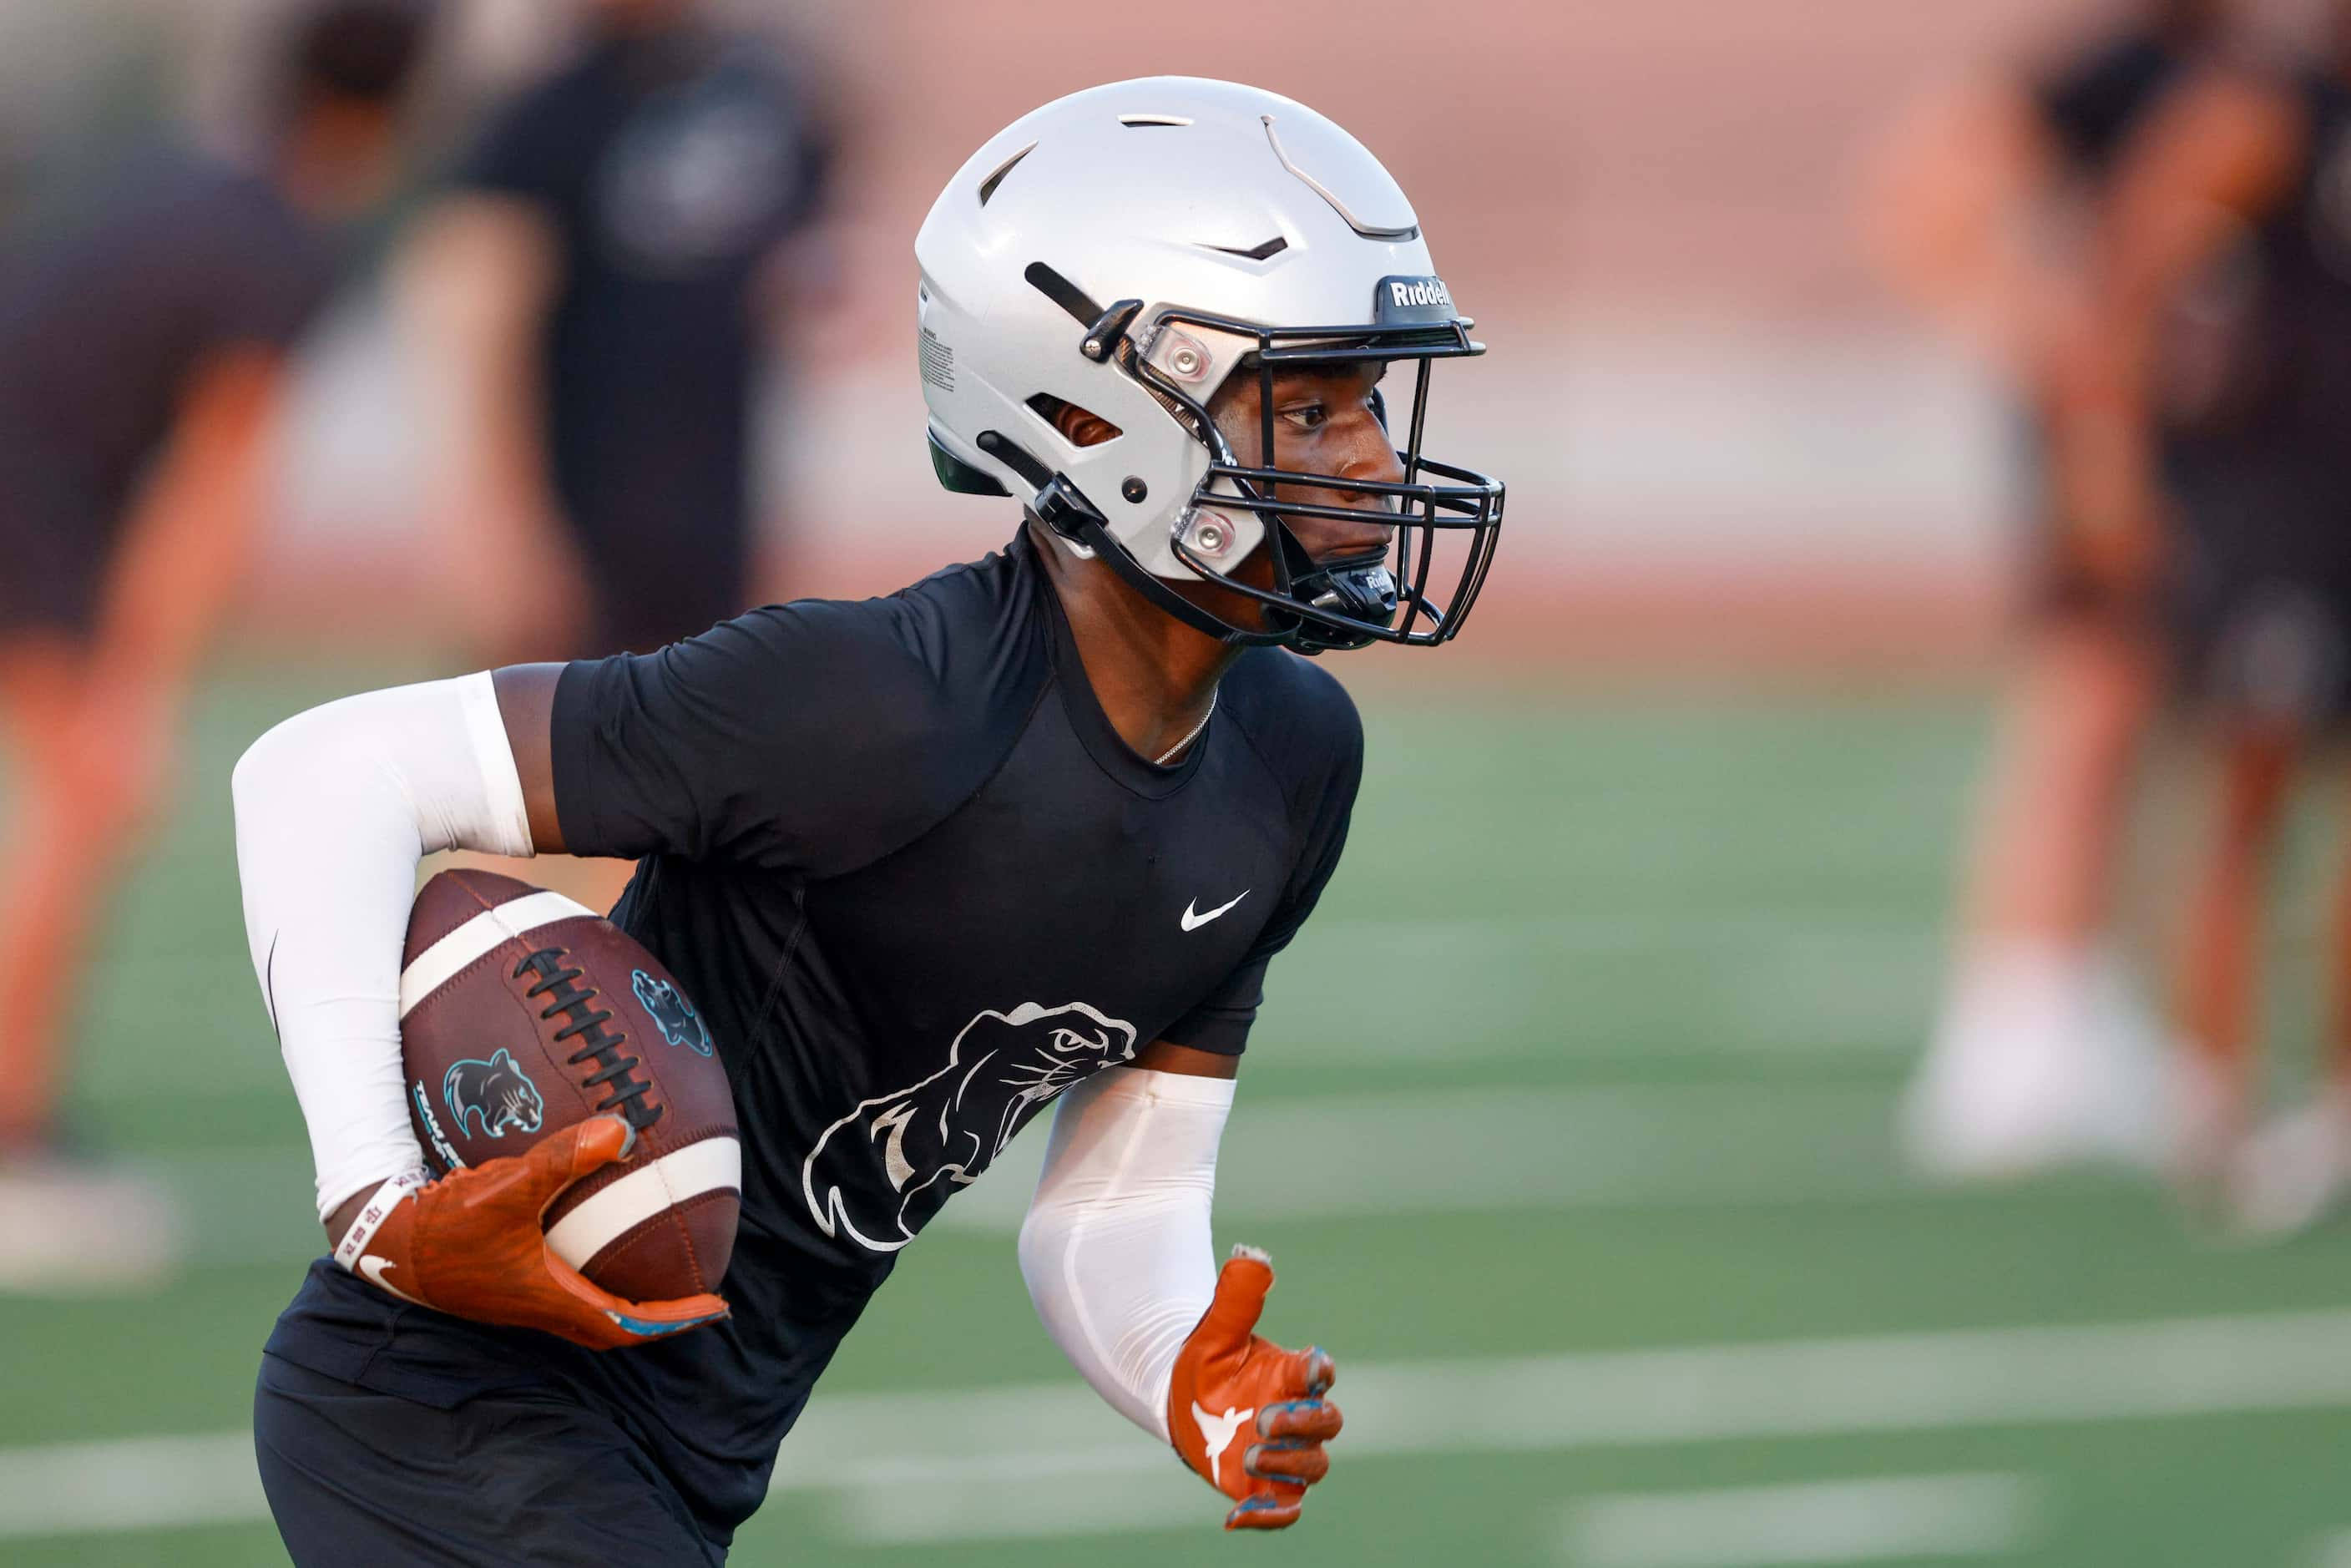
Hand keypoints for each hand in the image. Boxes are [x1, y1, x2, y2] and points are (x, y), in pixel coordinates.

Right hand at [335, 1116, 729, 1350]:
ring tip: (658, 1277)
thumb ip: (564, 1159)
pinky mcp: (505, 1283)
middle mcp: (541, 1307)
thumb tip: (622, 1129)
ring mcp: (522, 1299)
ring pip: (588, 1313)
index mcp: (552, 1299)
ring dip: (627, 1303)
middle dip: (661, 1318)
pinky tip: (593, 1243)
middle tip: (699, 1300)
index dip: (675, 1319)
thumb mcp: (507, 1186)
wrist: (384, 1242)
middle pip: (614, 1327)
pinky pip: (565, 1291)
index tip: (717, 1308)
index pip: (629, 1324)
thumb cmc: (446, 1225)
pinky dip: (594, 1278)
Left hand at [1166, 1246, 1342, 1529]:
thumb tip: (1251, 1255)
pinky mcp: (1265, 1485)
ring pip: (1313, 1467)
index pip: (1320, 1371)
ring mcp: (1284, 1452)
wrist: (1183, 1401)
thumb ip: (1236, 1296)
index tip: (1310, 1366)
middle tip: (1264, 1419)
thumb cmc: (1209, 1362)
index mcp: (1290, 1373)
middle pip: (1328, 1424)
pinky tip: (1236, 1515)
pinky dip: (1270, 1517)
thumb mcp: (1216, 1329)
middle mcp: (1295, 1413)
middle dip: (1305, 1424)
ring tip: (1249, 1455)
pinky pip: (1285, 1509)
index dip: (1320, 1370)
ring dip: (1290, 1464)